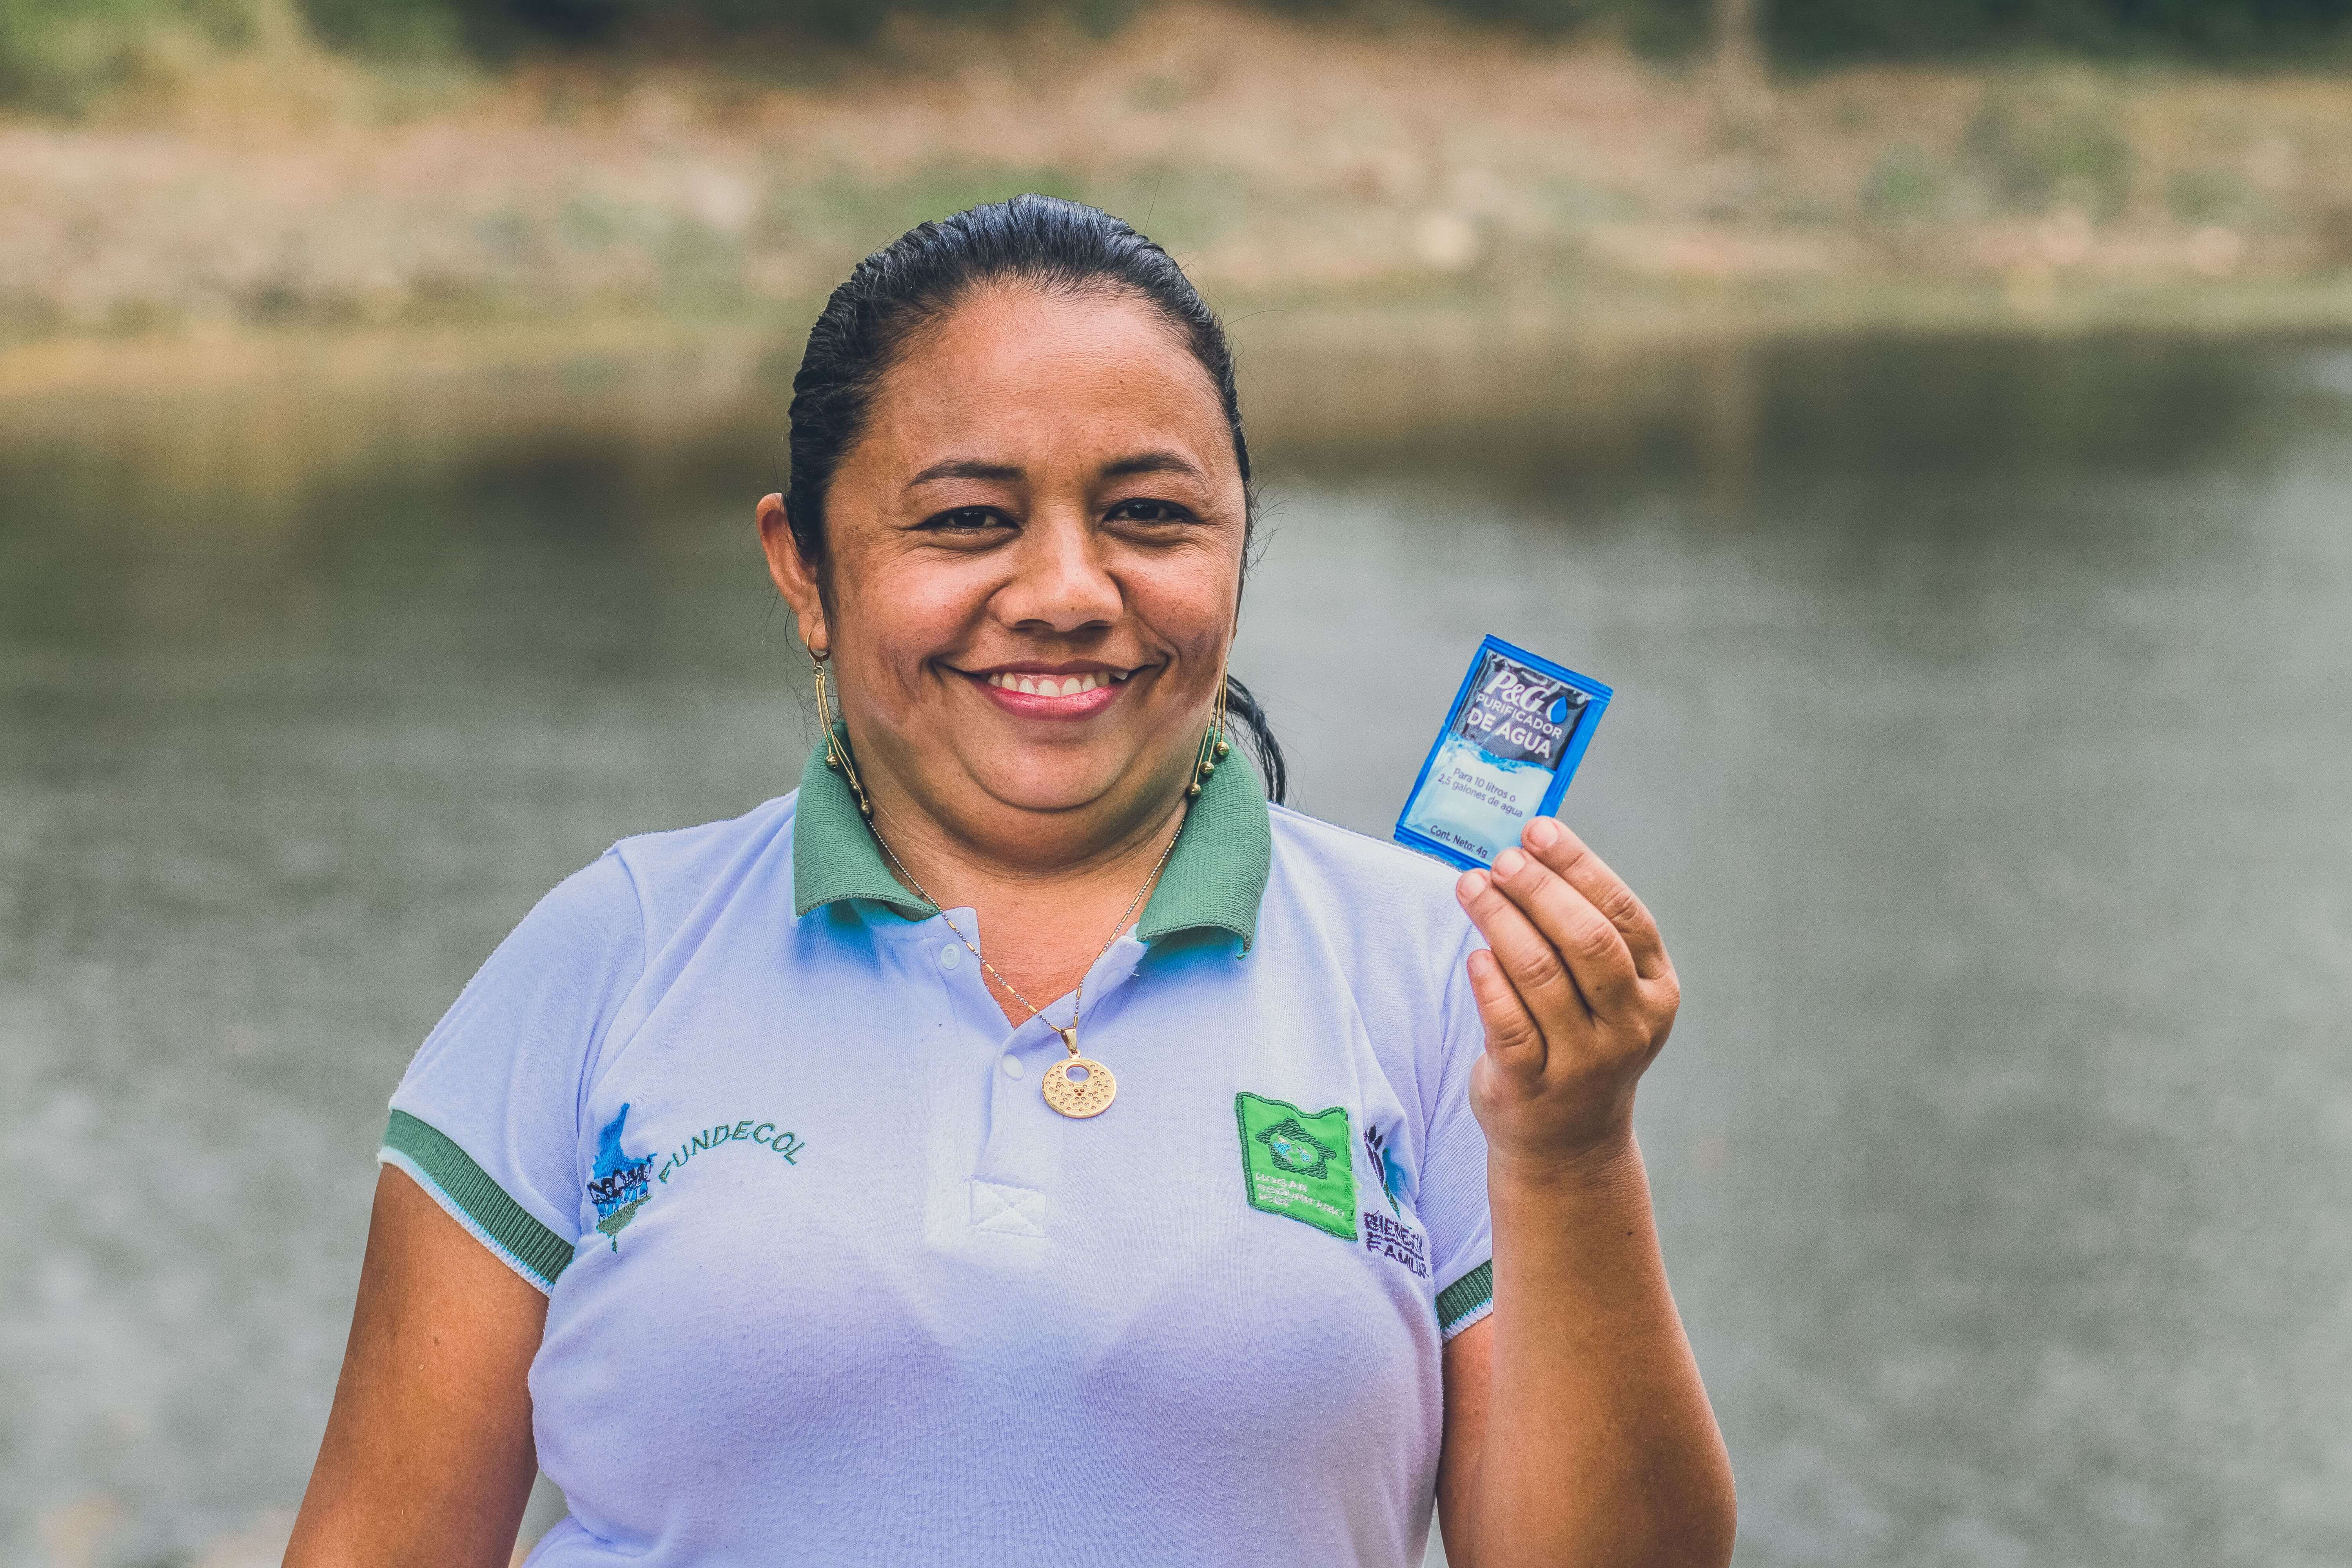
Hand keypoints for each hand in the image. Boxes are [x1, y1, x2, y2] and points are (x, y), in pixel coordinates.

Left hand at [1454, 816, 1679, 1175]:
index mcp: (1655, 989)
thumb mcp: (1604, 992)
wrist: (1568, 1142)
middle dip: (1539, 890)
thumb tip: (1530, 850)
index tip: (1538, 830)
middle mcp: (1629, 1026)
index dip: (1579, 866)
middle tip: (1501, 859)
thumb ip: (1581, 930)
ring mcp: (1584, 1061)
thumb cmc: (1579, 1039)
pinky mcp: (1533, 1086)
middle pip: (1585, 940)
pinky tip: (1474, 953)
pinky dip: (1488, 983)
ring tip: (1471, 887)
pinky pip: (1508, 1024)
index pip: (1623, 914)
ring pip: (1540, 976)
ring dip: (1500, 922)